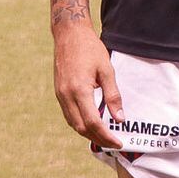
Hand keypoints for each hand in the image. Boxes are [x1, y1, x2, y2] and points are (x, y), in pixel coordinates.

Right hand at [53, 23, 122, 148]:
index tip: (119, 142)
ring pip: (73, 124)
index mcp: (79, 90)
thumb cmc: (90, 48)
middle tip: (113, 142)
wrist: (69, 34)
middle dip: (98, 139)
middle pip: (82, 128)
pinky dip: (80, 123)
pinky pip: (69, 115)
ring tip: (104, 136)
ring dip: (88, 133)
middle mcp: (67, 96)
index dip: (107, 136)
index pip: (93, 123)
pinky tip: (91, 123)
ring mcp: (60, 95)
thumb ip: (113, 95)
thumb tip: (120, 118)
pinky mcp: (59, 93)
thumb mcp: (107, 69)